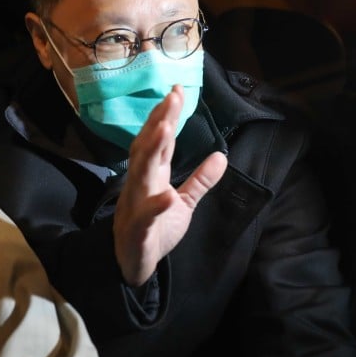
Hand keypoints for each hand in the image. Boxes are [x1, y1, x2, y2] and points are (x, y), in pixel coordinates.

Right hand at [113, 84, 227, 285]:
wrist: (134, 266)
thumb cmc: (155, 231)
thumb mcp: (183, 203)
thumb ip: (200, 180)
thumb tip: (221, 155)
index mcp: (151, 176)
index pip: (158, 141)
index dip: (166, 116)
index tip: (176, 91)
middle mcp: (140, 185)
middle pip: (147, 148)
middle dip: (158, 123)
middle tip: (171, 98)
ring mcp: (136, 206)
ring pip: (140, 174)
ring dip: (152, 151)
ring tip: (166, 129)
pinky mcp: (138, 231)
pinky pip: (147, 217)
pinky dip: (156, 206)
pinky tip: (168, 196)